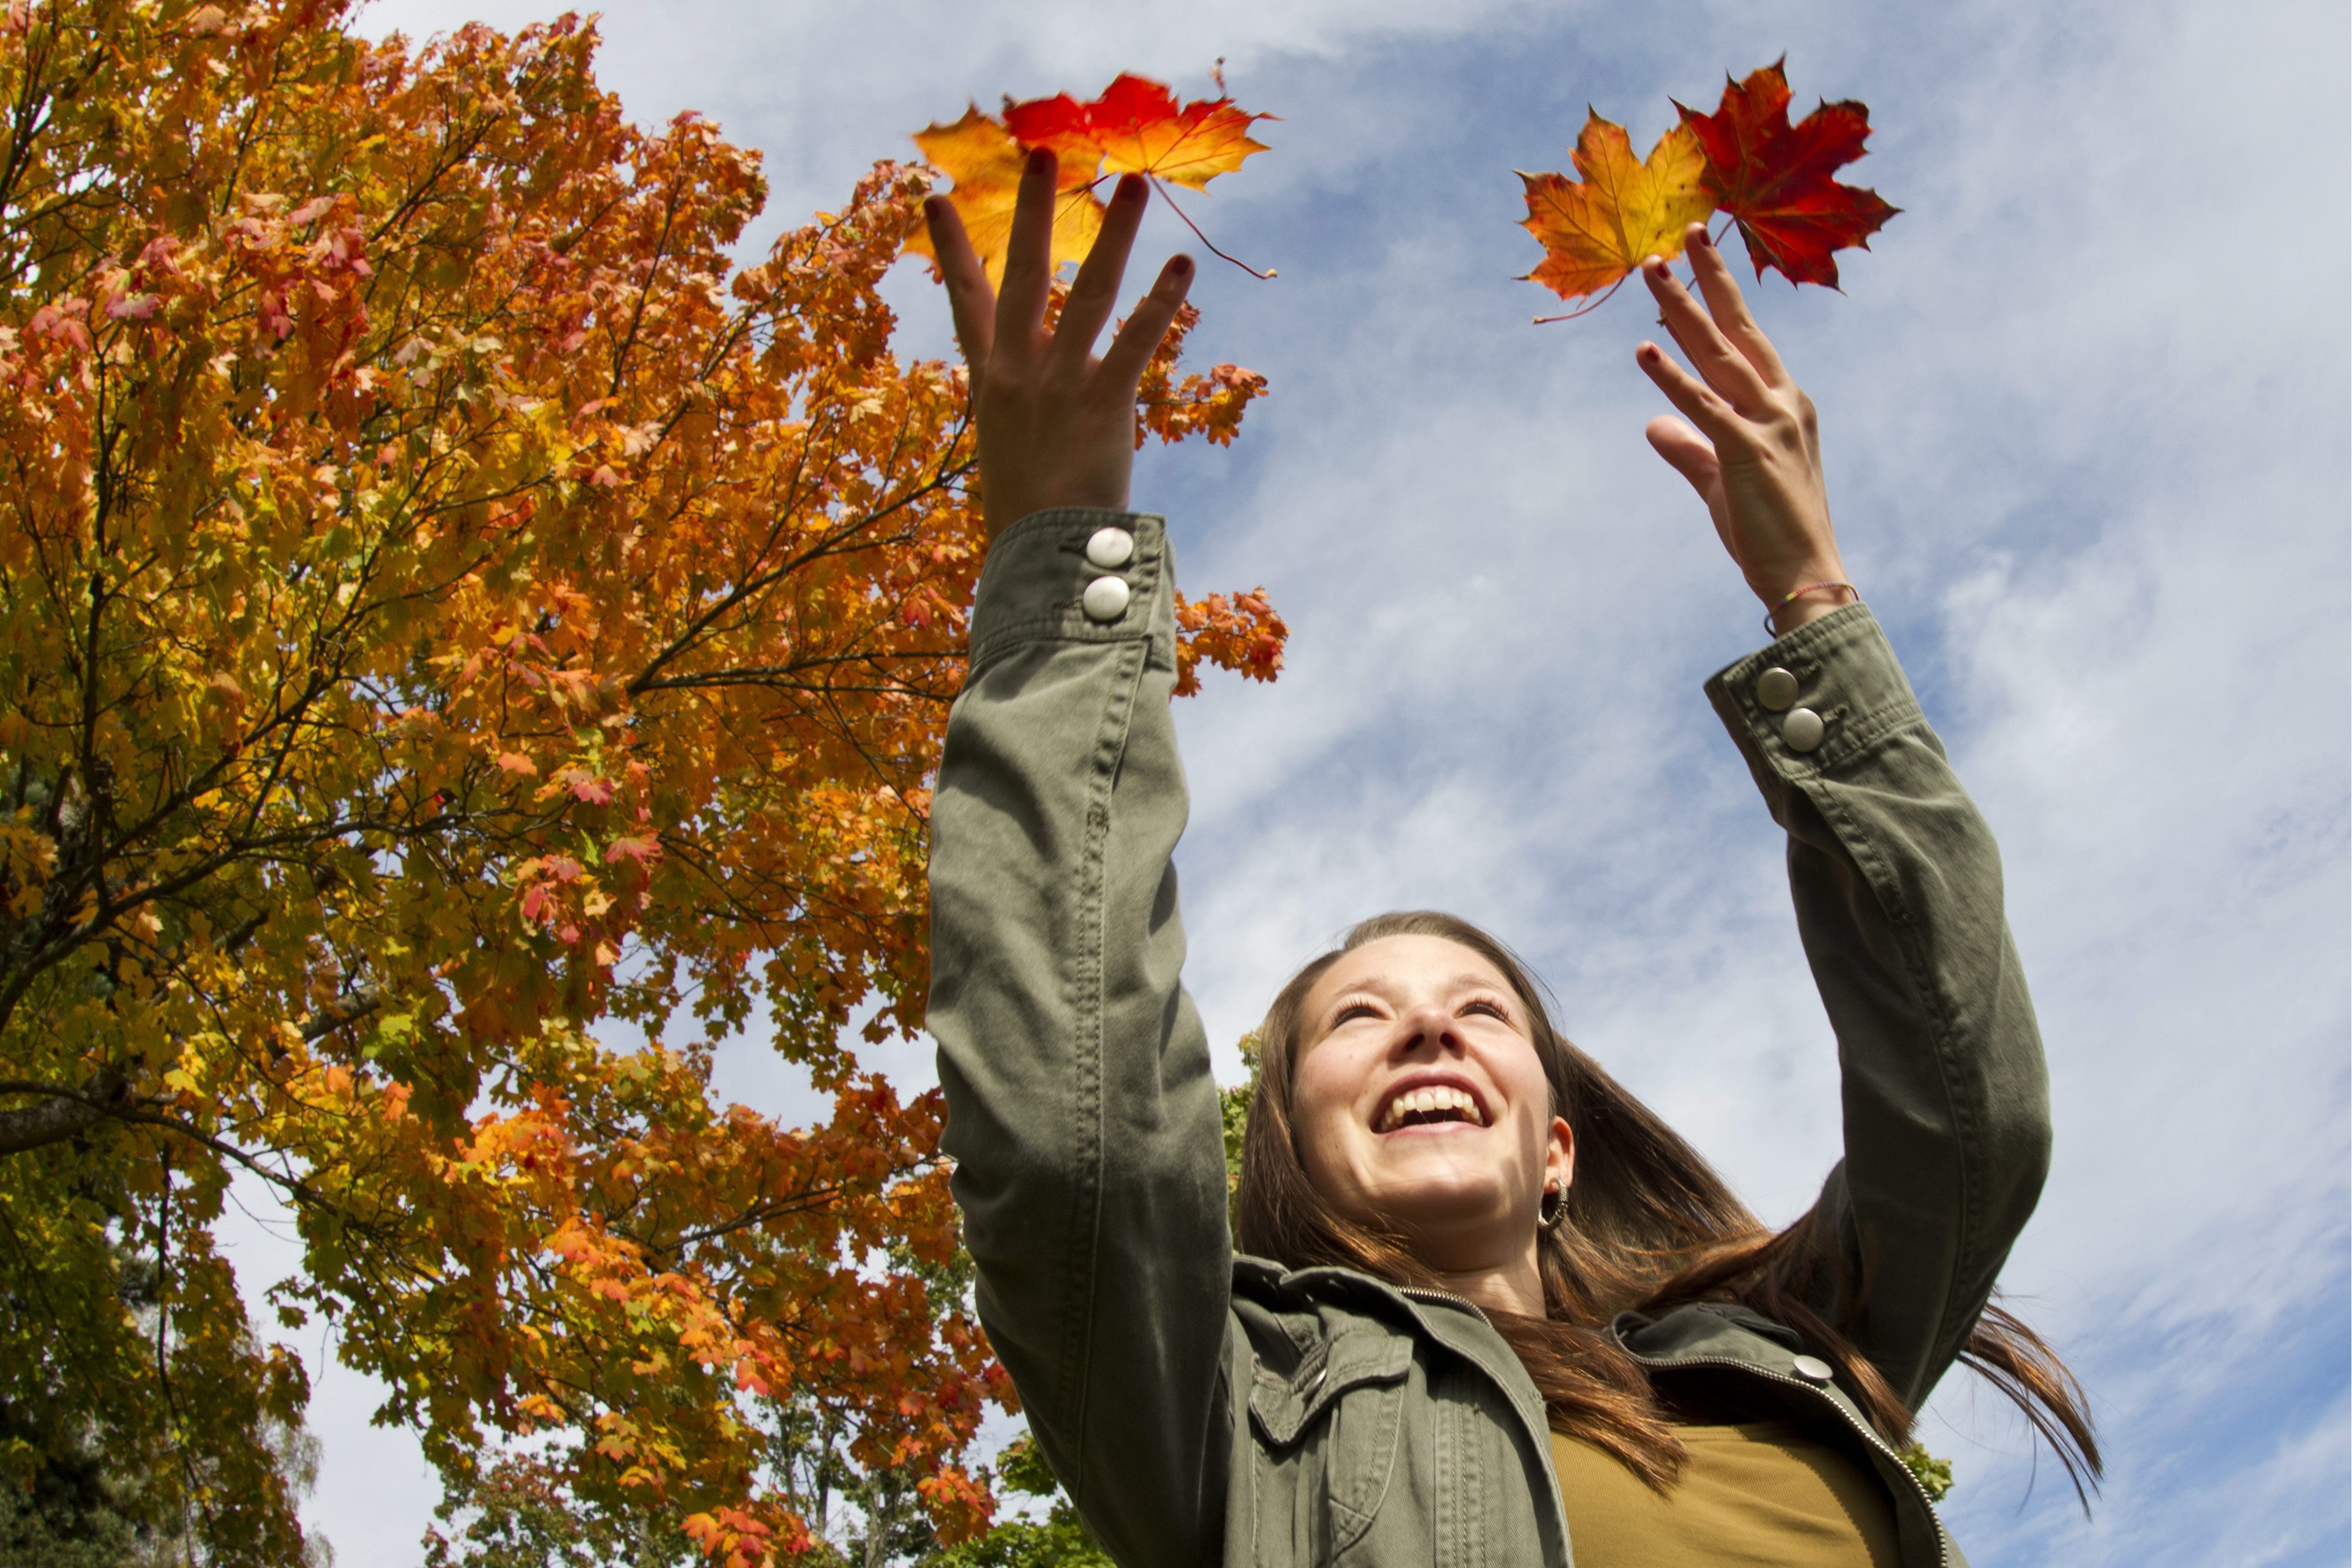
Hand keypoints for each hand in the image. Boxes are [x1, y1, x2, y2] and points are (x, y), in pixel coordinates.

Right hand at [924, 153, 1194, 538]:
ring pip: (1089, 292)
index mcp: (991, 381)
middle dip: (1035, 211)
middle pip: (1024, 273)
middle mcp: (1019, 371)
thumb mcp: (1010, 452)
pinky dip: (1162, 302)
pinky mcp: (1102, 402)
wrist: (1038, 556)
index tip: (935, 197)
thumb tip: (1028, 416)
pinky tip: (1182, 264)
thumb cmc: (1029, 516)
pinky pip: (1135, 341)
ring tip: (1135, 183)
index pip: (965, 300)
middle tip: (1043, 152)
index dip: (953, 248)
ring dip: (1116, 234)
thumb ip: (1019, 418)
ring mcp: (1059, 382)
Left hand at [1635, 223, 1853, 634]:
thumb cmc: (1768, 529)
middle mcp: (1782, 401)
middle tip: (1684, 232)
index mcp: (1783, 403)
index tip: (1696, 260)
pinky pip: (1704, 406)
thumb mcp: (1722, 480)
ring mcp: (1769, 423)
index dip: (1719, 299)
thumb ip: (1689, 448)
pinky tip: (1645, 350)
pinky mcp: (1748, 451)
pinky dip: (1672, 378)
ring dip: (1681, 309)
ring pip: (1718, 353)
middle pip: (1737, 328)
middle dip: (1709, 278)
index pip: (1745, 341)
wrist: (1803, 575)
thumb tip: (1654, 425)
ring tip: (1653, 269)